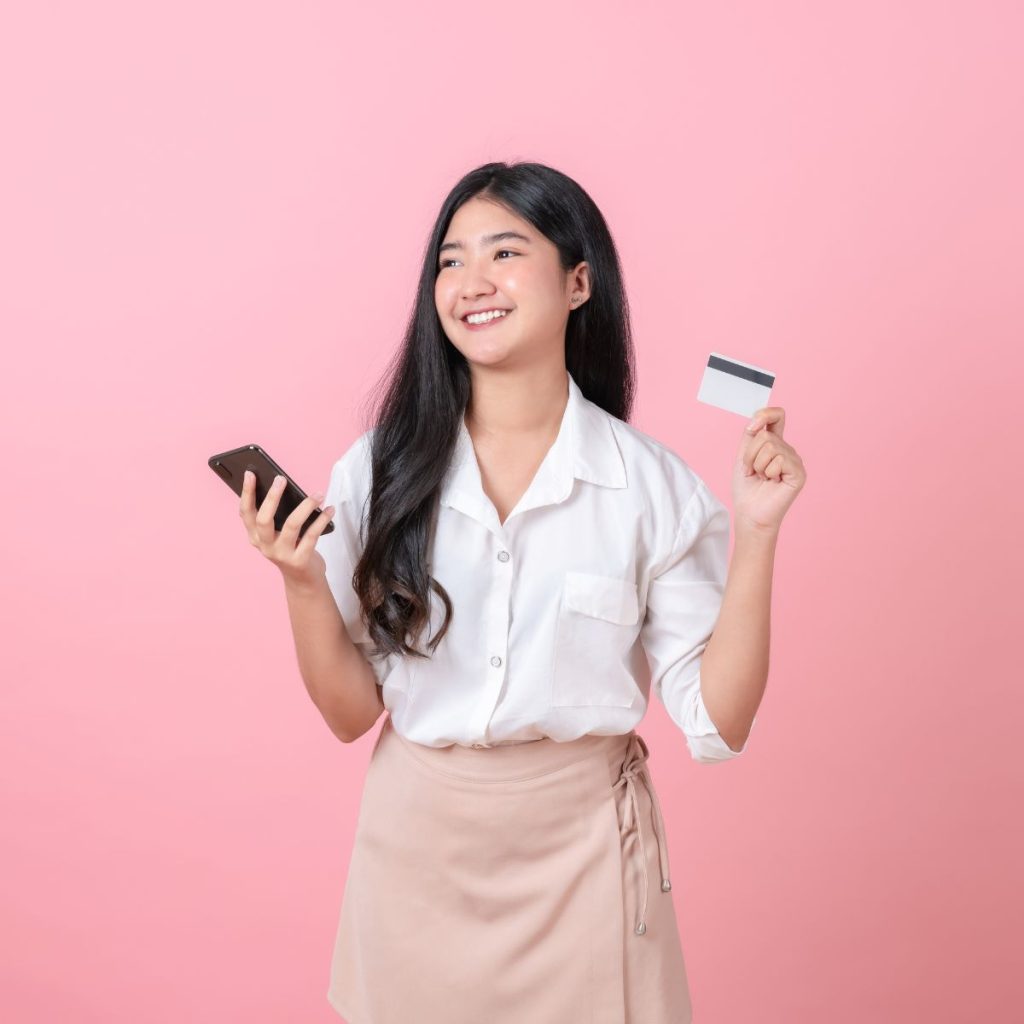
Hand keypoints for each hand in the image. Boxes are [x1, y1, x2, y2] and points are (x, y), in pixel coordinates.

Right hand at [239, 470, 334, 586]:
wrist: (303, 580)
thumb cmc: (291, 548)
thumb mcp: (278, 534)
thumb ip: (278, 515)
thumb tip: (283, 486)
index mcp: (255, 536)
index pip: (246, 513)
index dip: (247, 493)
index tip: (250, 474)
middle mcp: (265, 546)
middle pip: (263, 519)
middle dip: (272, 497)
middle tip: (281, 479)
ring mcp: (281, 554)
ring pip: (291, 525)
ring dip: (306, 506)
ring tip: (318, 494)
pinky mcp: (299, 561)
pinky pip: (311, 536)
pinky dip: (322, 520)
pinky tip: (330, 509)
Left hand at [731, 407, 806, 533]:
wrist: (749, 513)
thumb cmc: (746, 488)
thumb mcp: (743, 456)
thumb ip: (751, 435)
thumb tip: (758, 419)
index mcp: (775, 444)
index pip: (777, 416)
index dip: (765, 414)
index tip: (751, 427)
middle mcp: (787, 450)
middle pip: (765, 434)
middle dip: (750, 454)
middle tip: (753, 471)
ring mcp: (794, 461)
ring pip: (770, 446)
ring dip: (757, 464)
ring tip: (762, 478)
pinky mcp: (799, 473)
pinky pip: (779, 460)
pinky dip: (768, 472)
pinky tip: (772, 482)